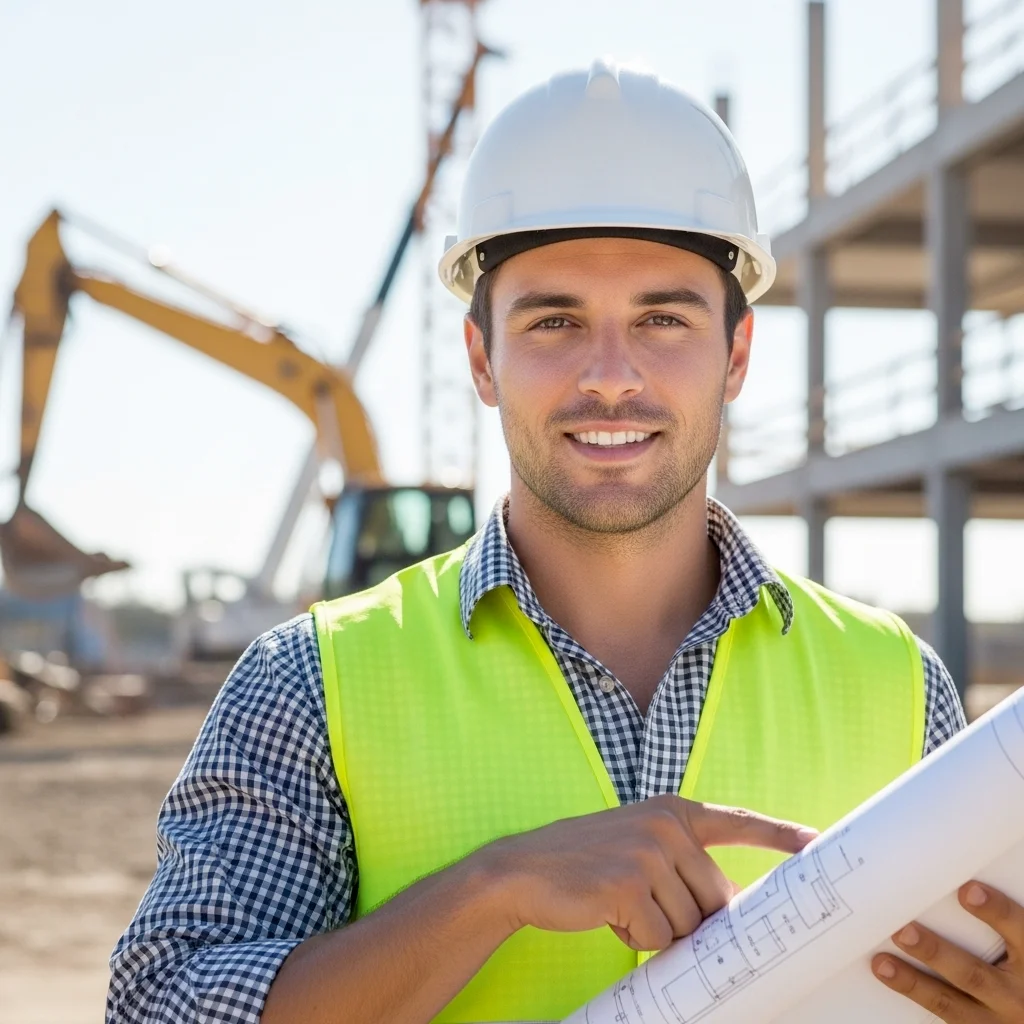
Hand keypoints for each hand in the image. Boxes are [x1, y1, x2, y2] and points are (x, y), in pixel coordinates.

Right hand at [476, 794, 815, 952]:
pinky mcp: (629, 886)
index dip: (781, 835)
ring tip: (619, 905)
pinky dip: (637, 939)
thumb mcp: (637, 845)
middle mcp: (666, 826)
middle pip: (717, 897)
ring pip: (690, 923)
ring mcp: (648, 854)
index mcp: (671, 811)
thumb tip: (727, 909)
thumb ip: (681, 861)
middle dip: (691, 917)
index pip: (738, 821)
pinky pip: (660, 938)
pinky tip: (608, 916)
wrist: (522, 870)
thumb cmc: (584, 862)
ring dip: (659, 929)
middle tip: (646, 908)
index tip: (819, 843)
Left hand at [872, 882, 1023, 1020]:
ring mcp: (998, 1020)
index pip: (1020, 932)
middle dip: (936, 953)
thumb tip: (966, 883)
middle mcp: (1017, 996)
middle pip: (974, 974)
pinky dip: (917, 1001)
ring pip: (951, 1004)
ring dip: (914, 983)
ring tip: (881, 963)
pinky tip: (892, 985)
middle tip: (903, 931)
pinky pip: (946, 1019)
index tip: (968, 890)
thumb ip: (1005, 923)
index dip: (996, 912)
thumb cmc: (1022, 970)